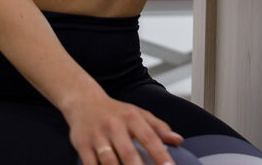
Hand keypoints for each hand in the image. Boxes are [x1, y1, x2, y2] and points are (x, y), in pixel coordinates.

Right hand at [65, 93, 182, 164]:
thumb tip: (178, 140)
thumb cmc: (116, 112)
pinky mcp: (83, 146)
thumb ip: (159, 128)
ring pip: (109, 161)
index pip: (149, 137)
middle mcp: (115, 126)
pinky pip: (90, 164)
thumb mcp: (139, 114)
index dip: (160, 153)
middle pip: (128, 152)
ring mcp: (98, 137)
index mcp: (132, 118)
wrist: (85, 103)